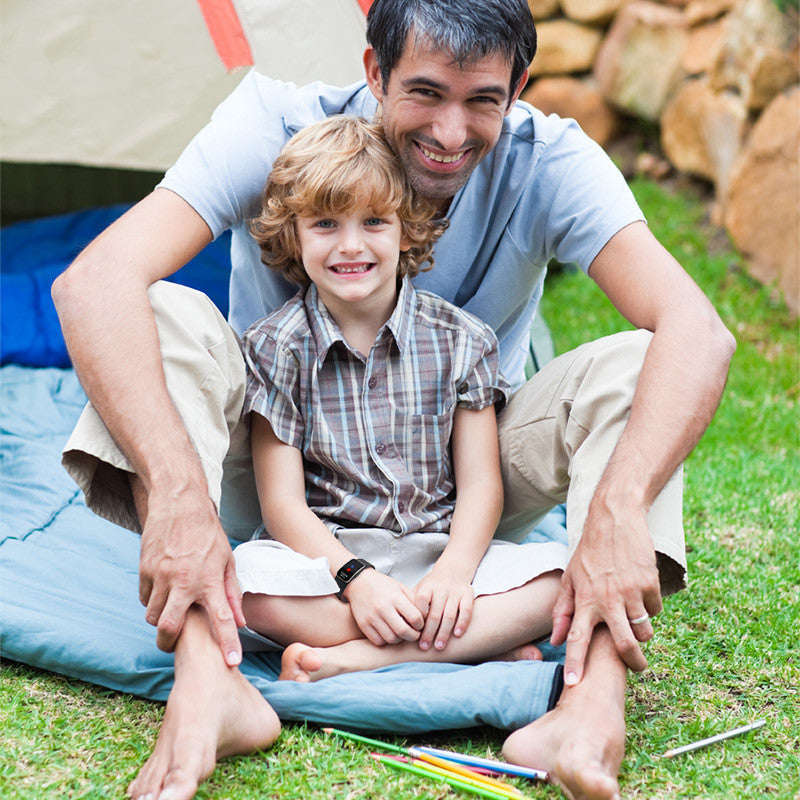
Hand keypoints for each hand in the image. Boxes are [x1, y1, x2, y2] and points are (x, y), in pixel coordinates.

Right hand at [138, 487, 245, 665]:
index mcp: (209, 579)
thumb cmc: (208, 533)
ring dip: (161, 619)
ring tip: (172, 608)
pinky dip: (152, 601)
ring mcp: (160, 576)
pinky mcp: (144, 570)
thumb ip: (232, 592)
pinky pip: (144, 598)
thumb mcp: (227, 560)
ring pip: (153, 616)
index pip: (222, 618)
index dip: (229, 643)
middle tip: (174, 644)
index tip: (233, 663)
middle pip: (169, 627)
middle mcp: (183, 581)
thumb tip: (241, 621)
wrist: (180, 504)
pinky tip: (162, 589)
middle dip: (169, 643)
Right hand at [343, 570, 424, 645]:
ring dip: (400, 639)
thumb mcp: (401, 587)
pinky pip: (378, 641)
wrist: (359, 582)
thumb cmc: (383, 585)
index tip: (420, 624)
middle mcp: (383, 608)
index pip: (415, 617)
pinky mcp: (363, 624)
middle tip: (414, 634)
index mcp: (395, 597)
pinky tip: (389, 633)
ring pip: (391, 639)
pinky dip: (386, 641)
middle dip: (413, 636)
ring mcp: (372, 617)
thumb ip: (413, 601)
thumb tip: (426, 617)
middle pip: (403, 631)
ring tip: (401, 633)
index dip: (421, 624)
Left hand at [414, 566, 474, 651]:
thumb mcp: (420, 589)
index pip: (420, 603)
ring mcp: (455, 591)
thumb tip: (397, 623)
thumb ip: (411, 603)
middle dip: (429, 632)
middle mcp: (441, 589)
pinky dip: (462, 623)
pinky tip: (457, 635)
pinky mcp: (467, 594)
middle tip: (424, 647)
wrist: (453, 569)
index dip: (417, 619)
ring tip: (439, 647)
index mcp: (427, 587)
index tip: (413, 633)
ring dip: (444, 632)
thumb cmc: (432, 586)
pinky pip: (466, 610)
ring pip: (449, 615)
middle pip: (434, 614)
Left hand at [550, 505, 661, 684]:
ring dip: (642, 631)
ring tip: (633, 617)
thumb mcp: (570, 578)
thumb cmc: (590, 552)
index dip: (576, 662)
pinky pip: (655, 610)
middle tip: (637, 668)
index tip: (574, 684)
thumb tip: (555, 640)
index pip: (577, 638)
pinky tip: (640, 591)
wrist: (615, 520)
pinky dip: (650, 607)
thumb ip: (562, 610)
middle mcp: (607, 599)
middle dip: (633, 663)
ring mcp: (631, 592)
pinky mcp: (650, 584)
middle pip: (624, 645)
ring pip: (644, 631)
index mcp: (585, 599)